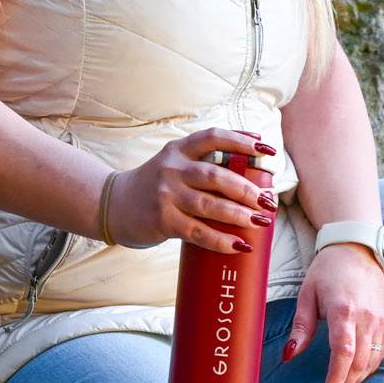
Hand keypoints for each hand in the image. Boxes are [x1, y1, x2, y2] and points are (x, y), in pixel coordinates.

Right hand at [106, 126, 277, 251]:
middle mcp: (172, 168)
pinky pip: (198, 232)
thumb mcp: (175, 164)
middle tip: (268, 201)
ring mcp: (166, 194)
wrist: (116, 205)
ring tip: (261, 222)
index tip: (267, 149)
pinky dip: (221, 240)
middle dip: (247, 189)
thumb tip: (253, 170)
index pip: (213, 137)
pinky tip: (239, 245)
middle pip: (216, 176)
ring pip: (210, 205)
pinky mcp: (162, 220)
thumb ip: (205, 163)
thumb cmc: (157, 185)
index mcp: (179, 149)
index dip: (242, 141)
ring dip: (240, 215)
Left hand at [282, 240, 383, 382]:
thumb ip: (301, 327)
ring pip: (372, 361)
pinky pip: (381, 352)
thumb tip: (288, 355)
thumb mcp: (307, 294)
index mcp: (344, 310)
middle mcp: (366, 318)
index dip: (335, 378)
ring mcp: (380, 320)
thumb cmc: (328, 270)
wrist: (357, 248)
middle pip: (359, 363)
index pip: (342, 353)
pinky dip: (369, 367)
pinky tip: (356, 374)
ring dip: (357, 379)